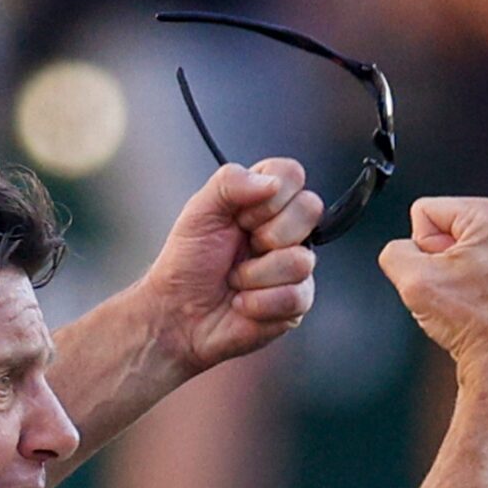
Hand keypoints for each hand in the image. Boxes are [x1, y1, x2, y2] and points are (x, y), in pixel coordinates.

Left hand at [135, 158, 324, 374]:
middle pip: (310, 209)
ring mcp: (295, 266)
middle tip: (241, 246)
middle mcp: (286, 230)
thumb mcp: (199, 211)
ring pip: (301, 260)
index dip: (269, 196)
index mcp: (265, 200)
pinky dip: (259, 303)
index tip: (240, 216)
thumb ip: (231, 182)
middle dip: (266, 233)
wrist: (178, 312)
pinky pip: (295, 297)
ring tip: (236, 280)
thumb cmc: (188, 262)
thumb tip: (273, 183)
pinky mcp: (296, 302)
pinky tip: (242, 303)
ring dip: (255, 275)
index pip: (292, 175)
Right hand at [376, 197, 487, 374]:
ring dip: (441, 279)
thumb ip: (392, 252)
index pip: (422, 211)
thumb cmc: (476, 322)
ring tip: (458, 299)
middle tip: (448, 289)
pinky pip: (457, 272)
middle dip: (430, 262)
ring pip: (444, 255)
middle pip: (434, 231)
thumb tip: (396, 252)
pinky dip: (454, 290)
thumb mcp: (413, 279)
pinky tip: (464, 306)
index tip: (438, 272)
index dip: (419, 245)